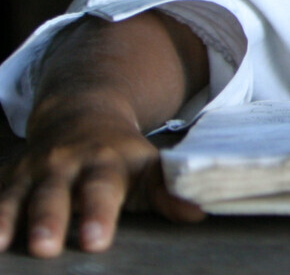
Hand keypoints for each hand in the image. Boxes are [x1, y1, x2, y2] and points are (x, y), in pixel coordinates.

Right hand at [0, 94, 202, 256]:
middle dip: (49, 220)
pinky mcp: (8, 178)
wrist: (81, 115)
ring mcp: (32, 171)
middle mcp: (65, 164)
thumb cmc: (121, 156)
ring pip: (16, 196)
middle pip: (55, 194)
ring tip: (0, 243)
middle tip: (46, 247)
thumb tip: (198, 213)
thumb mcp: (148, 168)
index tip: (95, 241)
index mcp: (106, 162)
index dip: (99, 215)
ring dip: (7, 219)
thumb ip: (168, 193)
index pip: (102, 190)